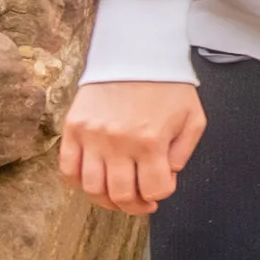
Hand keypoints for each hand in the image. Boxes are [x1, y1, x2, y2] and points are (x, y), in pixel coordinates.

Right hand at [60, 81, 205, 214]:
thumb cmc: (168, 86)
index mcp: (151, 141)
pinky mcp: (73, 129)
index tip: (160, 189)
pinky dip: (78, 183)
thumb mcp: (192, 118)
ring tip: (117, 195)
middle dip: (134, 205)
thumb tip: (167, 177)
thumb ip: (183, 153)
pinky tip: (93, 181)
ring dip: (106, 200)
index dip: (160, 194)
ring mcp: (92, 137)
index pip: (153, 189)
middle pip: (120, 195)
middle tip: (140, 202)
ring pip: (92, 188)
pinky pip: (67, 170)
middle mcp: (119, 143)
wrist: (136, 54)